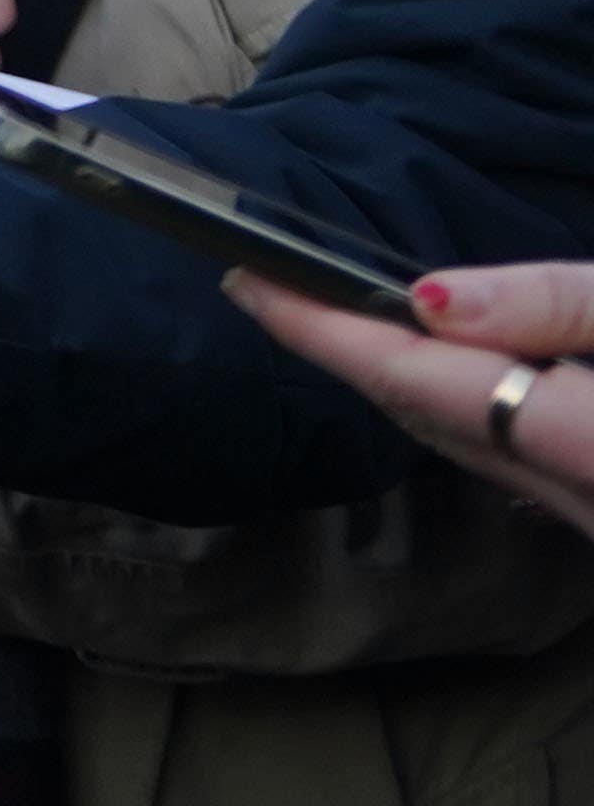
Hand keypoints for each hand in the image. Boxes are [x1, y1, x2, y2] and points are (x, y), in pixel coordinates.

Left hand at [230, 264, 593, 538]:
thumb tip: (433, 302)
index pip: (420, 385)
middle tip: (264, 285)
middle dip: (341, 350)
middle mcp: (578, 507)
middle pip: (426, 419)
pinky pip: (509, 456)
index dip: (327, 333)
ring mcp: (592, 522)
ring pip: (460, 445)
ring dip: (391, 379)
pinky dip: (455, 406)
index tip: (247, 283)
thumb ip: (561, 307)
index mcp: (588, 450)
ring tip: (328, 314)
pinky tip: (437, 365)